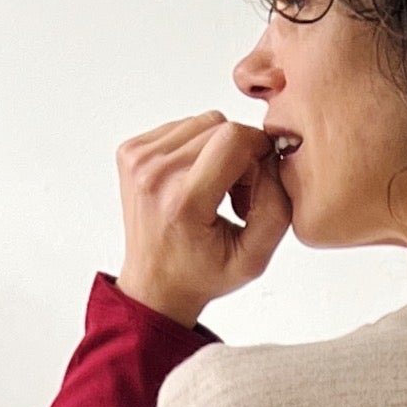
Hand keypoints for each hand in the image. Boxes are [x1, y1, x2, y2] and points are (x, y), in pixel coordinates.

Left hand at [113, 113, 291, 324]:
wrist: (155, 283)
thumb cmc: (201, 273)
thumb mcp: (254, 258)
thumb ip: (275, 207)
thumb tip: (273, 158)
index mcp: (184, 201)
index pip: (234, 139)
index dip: (258, 149)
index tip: (259, 177)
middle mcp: (155, 174)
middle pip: (219, 126)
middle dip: (240, 154)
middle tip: (236, 194)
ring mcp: (138, 160)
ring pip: (202, 123)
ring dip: (218, 150)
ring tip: (215, 189)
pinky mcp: (130, 151)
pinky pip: (181, 127)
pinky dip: (196, 148)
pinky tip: (194, 180)